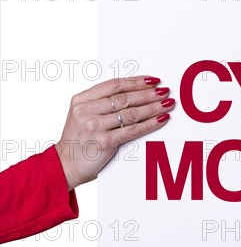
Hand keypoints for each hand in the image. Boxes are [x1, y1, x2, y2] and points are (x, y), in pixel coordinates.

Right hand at [56, 76, 174, 189]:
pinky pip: (133, 130)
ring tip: (168, 103)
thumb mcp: (82, 114)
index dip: (136, 81)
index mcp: (81, 100)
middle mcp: (86, 111)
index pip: (114, 85)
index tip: (153, 80)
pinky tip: (161, 119)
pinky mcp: (105, 143)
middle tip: (165, 90)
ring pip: (131, 113)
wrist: (66, 166)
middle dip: (148, 93)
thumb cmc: (79, 139)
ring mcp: (95, 127)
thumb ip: (101, 102)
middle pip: (124, 98)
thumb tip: (134, 90)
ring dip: (153, 107)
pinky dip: (150, 124)